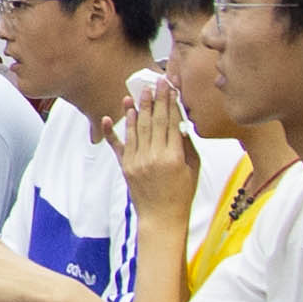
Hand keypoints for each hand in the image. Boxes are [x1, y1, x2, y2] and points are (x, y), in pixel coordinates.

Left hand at [116, 83, 196, 222]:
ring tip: (137, 93)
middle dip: (154, 99)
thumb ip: (185, 144)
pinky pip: (117, 146)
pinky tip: (110, 116)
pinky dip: (112, 131)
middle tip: (154, 82)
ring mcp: (137, 161)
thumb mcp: (192, 168)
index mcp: (173, 156)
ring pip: (135, 129)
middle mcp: (153, 156)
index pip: (171, 121)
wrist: (162, 218)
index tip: (170, 86)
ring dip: (135, 109)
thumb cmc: (181, 194)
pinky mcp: (125, 167)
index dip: (170, 101)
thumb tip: (179, 121)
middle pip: (153, 121)